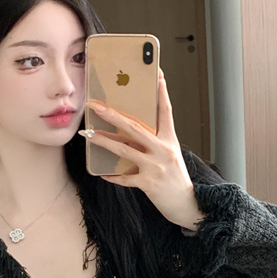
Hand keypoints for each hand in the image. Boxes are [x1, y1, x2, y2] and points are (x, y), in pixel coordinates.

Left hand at [83, 68, 204, 229]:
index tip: (156, 73)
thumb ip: (155, 141)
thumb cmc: (175, 177)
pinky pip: (125, 178)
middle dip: (113, 115)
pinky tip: (102, 174)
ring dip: (104, 141)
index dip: (161, 91)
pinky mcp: (148, 184)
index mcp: (170, 140)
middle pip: (135, 127)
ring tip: (89, 135)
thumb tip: (130, 129)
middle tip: (96, 106)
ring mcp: (156, 167)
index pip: (165, 110)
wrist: (187, 204)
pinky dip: (113, 176)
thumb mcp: (170, 154)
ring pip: (125, 150)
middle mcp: (163, 150)